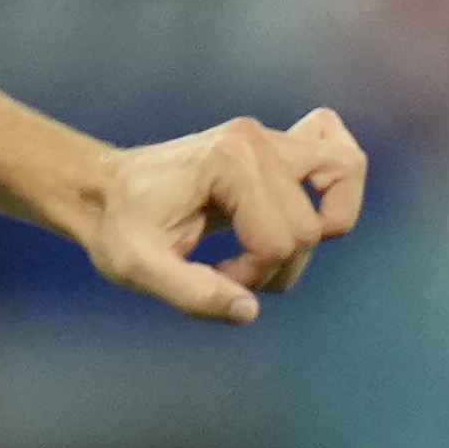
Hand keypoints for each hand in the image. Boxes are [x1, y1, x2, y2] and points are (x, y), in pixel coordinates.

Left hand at [79, 103, 365, 319]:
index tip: (214, 276)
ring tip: (270, 244)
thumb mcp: (139, 269)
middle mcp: (256, 140)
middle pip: (312, 224)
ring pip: (346, 173)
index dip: (254, 276)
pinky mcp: (277, 144)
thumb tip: (250, 311)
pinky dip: (336, 182)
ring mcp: (270, 136)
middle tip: (229, 270)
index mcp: (228, 162)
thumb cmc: (117, 227)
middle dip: (276, 264)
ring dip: (318, 227)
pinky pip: (337, 150)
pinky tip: (303, 205)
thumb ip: (192, 294)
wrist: (102, 190)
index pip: (281, 240)